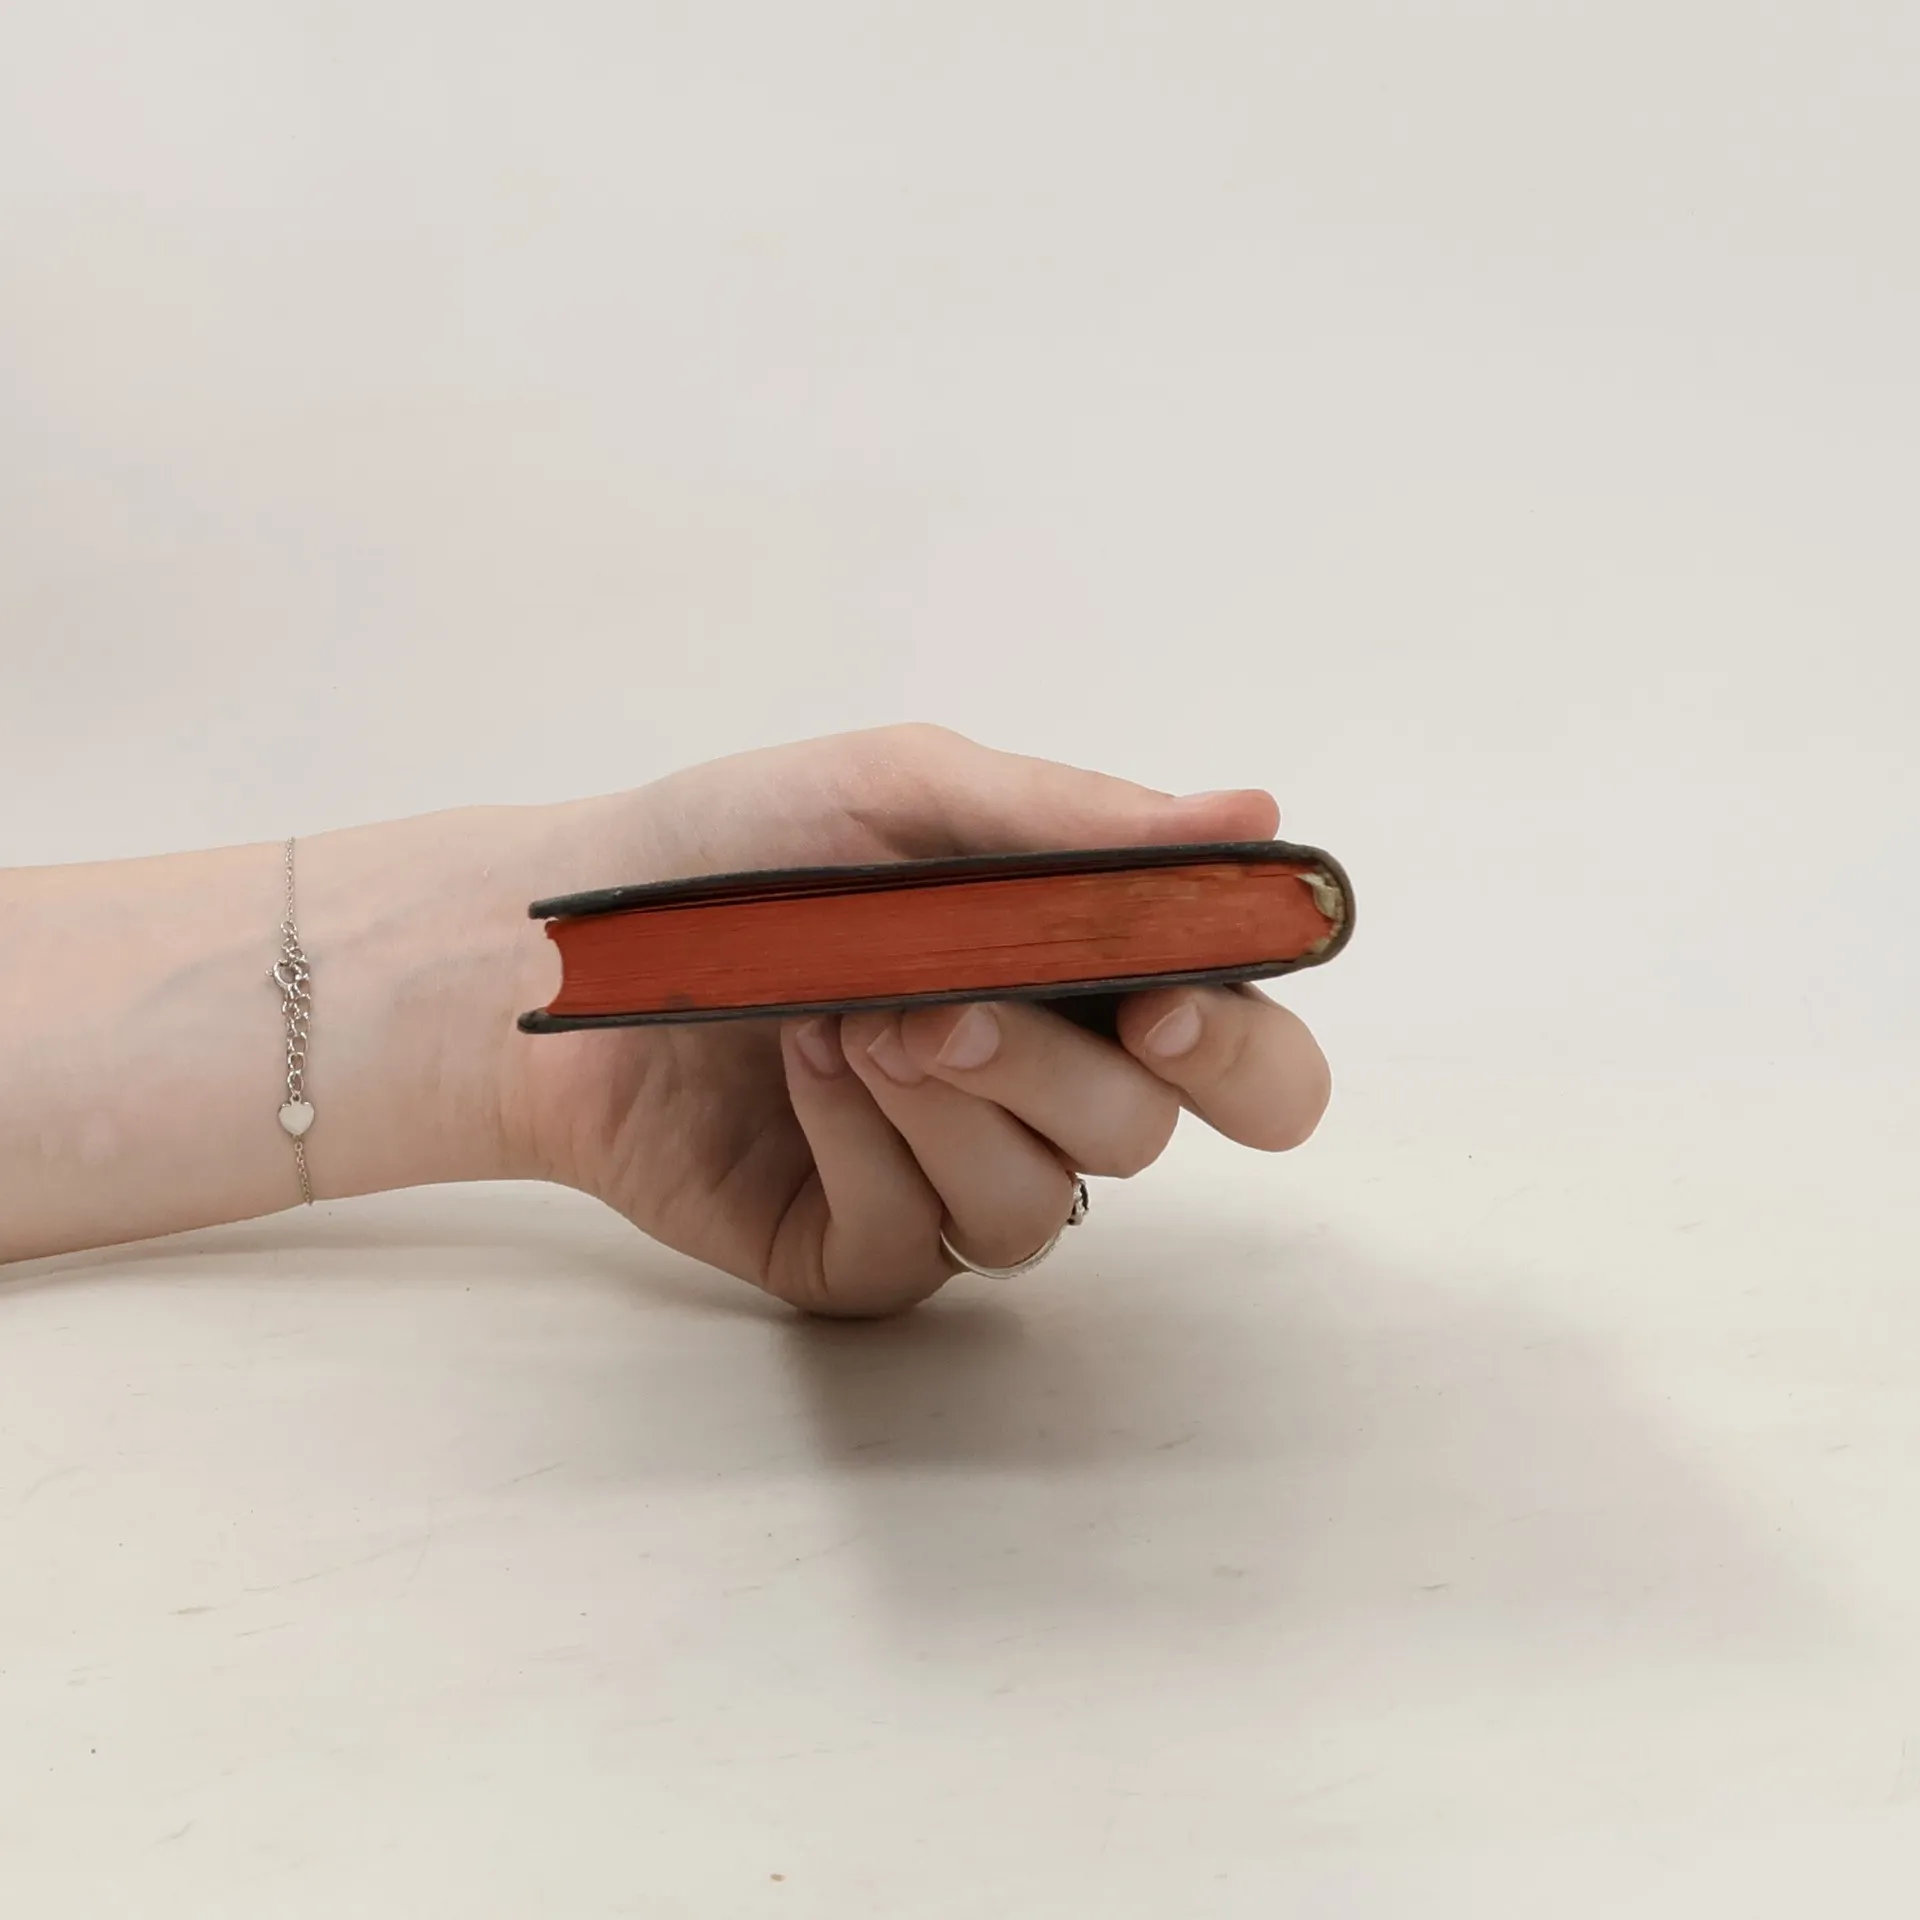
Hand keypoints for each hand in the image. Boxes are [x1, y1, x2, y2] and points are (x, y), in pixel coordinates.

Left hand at [513, 725, 1331, 1315]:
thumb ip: (1077, 825)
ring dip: (948, 1101)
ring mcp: (947, 1181)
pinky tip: (800, 1071)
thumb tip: (1253, 819)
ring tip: (842, 1014)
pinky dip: (863, 1143)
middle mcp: (1035, 1093)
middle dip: (1070, 1072)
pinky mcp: (860, 1253)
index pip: (1241, 1057)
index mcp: (1078, 980)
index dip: (1240, 1049)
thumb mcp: (904, 792)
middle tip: (964, 1007)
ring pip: (1039, 1201)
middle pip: (1153, 1137)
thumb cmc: (738, 848)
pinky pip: (921, 1240)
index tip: (1171, 999)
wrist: (565, 942)